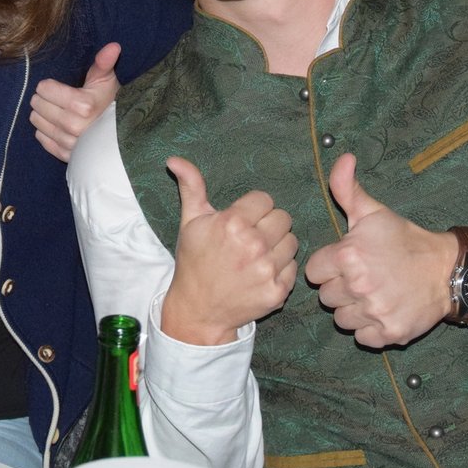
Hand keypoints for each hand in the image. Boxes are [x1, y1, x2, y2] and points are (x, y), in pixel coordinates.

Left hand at [31, 43, 121, 160]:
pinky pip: (43, 140)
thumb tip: (113, 46)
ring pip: (37, 122)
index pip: (44, 89)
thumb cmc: (112, 102)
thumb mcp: (107, 80)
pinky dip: (45, 132)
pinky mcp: (67, 156)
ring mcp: (70, 143)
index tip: (57, 87)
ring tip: (54, 110)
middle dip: (43, 99)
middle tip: (54, 98)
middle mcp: (74, 126)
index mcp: (83, 104)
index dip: (48, 86)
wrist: (123, 133)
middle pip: (38, 105)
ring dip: (42, 115)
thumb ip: (104, 63)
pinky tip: (55, 126)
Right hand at [159, 158, 297, 346]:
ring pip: (292, 242)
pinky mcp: (277, 291)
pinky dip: (281, 270)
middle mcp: (253, 245)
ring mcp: (267, 270)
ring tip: (257, 256)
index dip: (253, 209)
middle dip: (268, 225)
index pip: (265, 200)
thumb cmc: (194, 261)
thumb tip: (174, 159)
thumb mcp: (191, 221)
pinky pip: (293, 267)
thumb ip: (191, 186)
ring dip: (278, 247)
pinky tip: (262, 273)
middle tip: (251, 238)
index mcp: (233, 223)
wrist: (198, 309)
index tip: (242, 221)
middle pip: (283, 218)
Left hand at [303, 154, 459, 347]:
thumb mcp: (373, 211)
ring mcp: (374, 312)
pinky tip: (383, 311)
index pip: (314, 272)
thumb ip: (346, 187)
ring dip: (353, 310)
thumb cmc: (404, 239)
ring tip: (373, 294)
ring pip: (341, 320)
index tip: (347, 262)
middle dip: (340, 288)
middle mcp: (357, 286)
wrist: (446, 270)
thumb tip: (341, 157)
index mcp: (346, 256)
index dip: (328, 267)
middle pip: (327, 297)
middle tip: (363, 278)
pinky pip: (362, 338)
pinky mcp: (389, 333)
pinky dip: (370, 329)